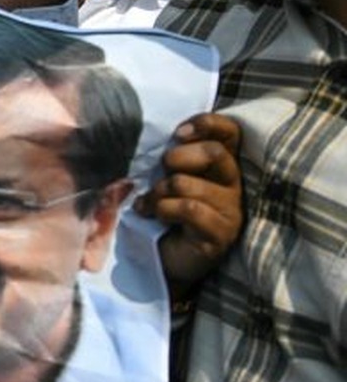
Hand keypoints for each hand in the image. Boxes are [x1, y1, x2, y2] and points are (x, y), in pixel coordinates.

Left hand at [136, 113, 242, 295]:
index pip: (230, 133)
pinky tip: (154, 216)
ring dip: (160, 191)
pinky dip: (163, 209)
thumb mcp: (163, 176)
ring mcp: (230, 211)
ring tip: (150, 203)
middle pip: (215, 153)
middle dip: (179, 157)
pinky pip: (189, 209)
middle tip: (162, 170)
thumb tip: (149, 132)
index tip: (178, 133)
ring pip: (190, 184)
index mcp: (220, 165)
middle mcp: (232, 185)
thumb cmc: (162, 210)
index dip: (206, 124)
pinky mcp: (221, 234)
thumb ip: (170, 156)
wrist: (161, 257)